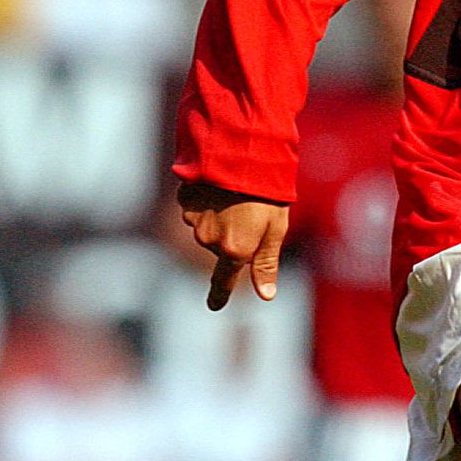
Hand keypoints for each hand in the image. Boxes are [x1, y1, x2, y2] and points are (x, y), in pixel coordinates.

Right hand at [176, 179, 288, 310]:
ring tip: (235, 193)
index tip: (214, 306)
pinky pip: (195, 206)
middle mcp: (209, 240)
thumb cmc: (266, 192)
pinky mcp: (184, 200)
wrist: (241, 153)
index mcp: (234, 250)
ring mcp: (194, 220)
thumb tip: (266, 295)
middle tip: (249, 209)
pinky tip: (218, 184)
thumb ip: (266, 264)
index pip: (224, 280)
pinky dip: (206, 199)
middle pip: (218, 246)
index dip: (219, 294)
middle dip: (231, 233)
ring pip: (206, 225)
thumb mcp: (275, 229)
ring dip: (219, 214)